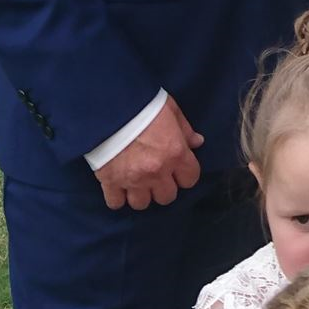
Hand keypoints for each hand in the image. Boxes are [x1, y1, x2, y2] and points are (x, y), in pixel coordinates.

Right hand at [94, 95, 203, 210]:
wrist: (110, 107)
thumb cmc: (144, 105)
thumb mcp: (171, 110)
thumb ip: (185, 130)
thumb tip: (197, 143)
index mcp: (175, 153)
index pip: (190, 179)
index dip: (185, 174)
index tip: (179, 169)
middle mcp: (157, 171)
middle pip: (167, 197)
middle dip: (164, 187)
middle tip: (157, 175)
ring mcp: (133, 180)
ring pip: (142, 204)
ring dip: (141, 194)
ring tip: (137, 182)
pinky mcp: (110, 182)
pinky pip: (116, 203)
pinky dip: (118, 197)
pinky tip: (119, 186)